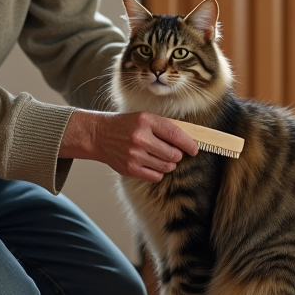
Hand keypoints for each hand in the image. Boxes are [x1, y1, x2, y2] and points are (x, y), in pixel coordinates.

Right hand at [61, 110, 198, 181]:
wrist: (99, 135)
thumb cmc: (125, 125)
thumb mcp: (143, 118)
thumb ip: (163, 127)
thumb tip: (188, 139)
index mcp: (146, 121)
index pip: (175, 134)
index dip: (189, 144)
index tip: (195, 149)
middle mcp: (140, 138)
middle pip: (173, 154)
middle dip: (177, 155)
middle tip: (174, 153)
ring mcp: (134, 155)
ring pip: (166, 166)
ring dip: (169, 164)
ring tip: (161, 158)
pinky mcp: (130, 169)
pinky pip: (156, 176)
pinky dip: (159, 172)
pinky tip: (152, 164)